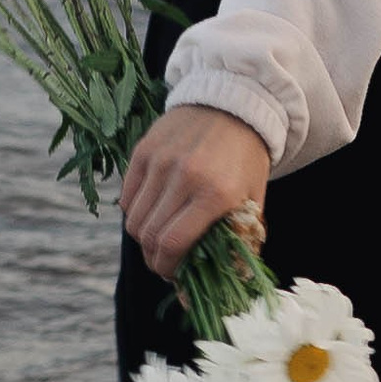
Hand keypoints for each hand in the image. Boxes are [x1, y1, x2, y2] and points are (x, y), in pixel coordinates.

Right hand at [120, 105, 272, 279]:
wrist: (235, 103)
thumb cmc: (246, 157)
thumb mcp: (254, 197)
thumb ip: (242, 238)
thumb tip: (232, 278)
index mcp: (215, 194)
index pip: (173, 244)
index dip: (167, 268)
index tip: (172, 275)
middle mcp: (184, 177)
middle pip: (149, 235)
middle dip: (153, 258)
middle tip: (162, 262)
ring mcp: (160, 161)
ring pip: (133, 219)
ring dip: (142, 238)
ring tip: (156, 239)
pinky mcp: (143, 150)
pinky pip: (126, 196)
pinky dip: (134, 212)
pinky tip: (151, 213)